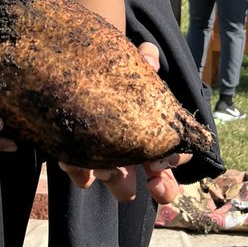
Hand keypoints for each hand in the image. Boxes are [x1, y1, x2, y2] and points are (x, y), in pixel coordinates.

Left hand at [59, 41, 189, 204]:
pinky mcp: (79, 160)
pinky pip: (82, 176)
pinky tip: (70, 160)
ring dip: (118, 180)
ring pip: (122, 187)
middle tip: (153, 180)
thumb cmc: (116, 72)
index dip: (175, 162)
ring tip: (107, 169)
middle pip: (161, 185)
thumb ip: (146, 58)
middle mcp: (138, 153)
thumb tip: (150, 60)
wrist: (76, 72)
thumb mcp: (132, 62)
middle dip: (162, 188)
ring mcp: (110, 160)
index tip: (164, 161)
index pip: (177, 157)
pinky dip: (79, 172)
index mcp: (156, 134)